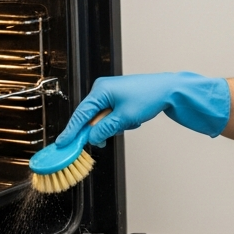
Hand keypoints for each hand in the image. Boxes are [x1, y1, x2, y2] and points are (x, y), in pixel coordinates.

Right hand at [58, 72, 230, 147]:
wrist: (169, 90)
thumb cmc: (149, 97)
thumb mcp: (124, 118)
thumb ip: (105, 129)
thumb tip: (92, 138)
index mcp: (100, 90)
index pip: (80, 114)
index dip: (71, 131)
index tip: (63, 143)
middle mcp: (102, 90)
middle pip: (91, 117)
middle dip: (100, 130)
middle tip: (103, 140)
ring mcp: (111, 93)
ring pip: (103, 118)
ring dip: (113, 126)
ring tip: (130, 122)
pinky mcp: (119, 98)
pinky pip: (112, 115)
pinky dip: (120, 122)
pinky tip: (133, 120)